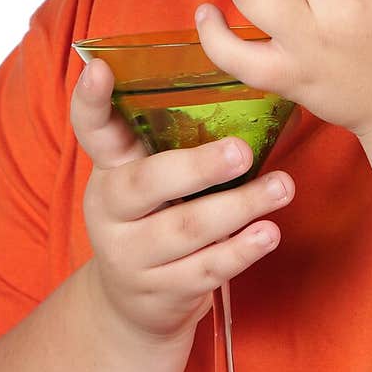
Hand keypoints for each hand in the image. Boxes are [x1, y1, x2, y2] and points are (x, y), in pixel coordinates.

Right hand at [69, 57, 294, 341]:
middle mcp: (111, 208)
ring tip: (282, 188)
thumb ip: (185, 139)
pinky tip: (268, 233)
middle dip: (198, 167)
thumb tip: (266, 95)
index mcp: (110, 166)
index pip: (91, 127)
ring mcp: (130, 254)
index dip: (90, 99)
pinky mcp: (159, 291)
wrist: (130, 303)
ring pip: (186, 229)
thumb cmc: (157, 214)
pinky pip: (204, 270)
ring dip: (239, 207)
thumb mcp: (154, 174)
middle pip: (148, 183)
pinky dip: (240, 251)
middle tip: (242, 151)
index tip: (99, 68)